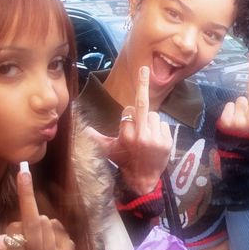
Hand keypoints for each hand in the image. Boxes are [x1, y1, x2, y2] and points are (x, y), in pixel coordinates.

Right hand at [85, 66, 172, 194]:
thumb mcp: (109, 150)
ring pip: (154, 115)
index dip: (128, 115)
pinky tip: (155, 140)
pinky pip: (163, 124)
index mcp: (126, 136)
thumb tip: (81, 130)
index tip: (128, 123)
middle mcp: (141, 136)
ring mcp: (156, 139)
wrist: (144, 180)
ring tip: (147, 136)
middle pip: (142, 105)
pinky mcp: (167, 142)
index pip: (128, 111)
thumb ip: (96, 138)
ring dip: (150, 121)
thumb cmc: (125, 162)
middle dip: (142, 85)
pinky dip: (159, 129)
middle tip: (143, 69)